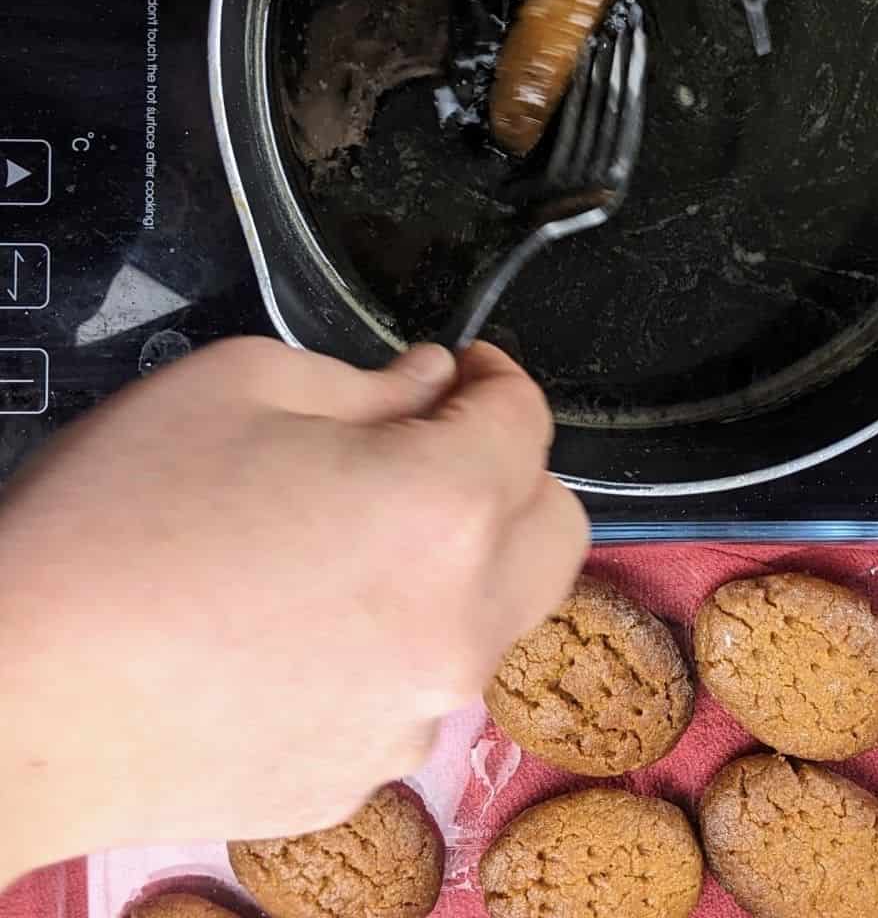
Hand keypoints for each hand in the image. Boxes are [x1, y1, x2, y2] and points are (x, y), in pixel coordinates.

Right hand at [0, 338, 586, 880]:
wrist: (11, 704)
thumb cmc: (113, 522)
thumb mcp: (234, 385)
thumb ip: (363, 382)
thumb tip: (429, 386)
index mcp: (444, 510)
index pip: (529, 423)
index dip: (498, 379)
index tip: (463, 372)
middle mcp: (458, 625)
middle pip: (554, 529)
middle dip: (509, 472)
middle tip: (428, 446)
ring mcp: (414, 715)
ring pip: (496, 616)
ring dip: (461, 562)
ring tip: (352, 537)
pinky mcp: (360, 776)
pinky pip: (417, 689)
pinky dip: (395, 642)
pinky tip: (300, 624)